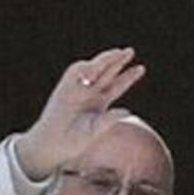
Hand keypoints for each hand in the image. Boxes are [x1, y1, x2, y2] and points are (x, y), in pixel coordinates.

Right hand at [13, 47, 146, 179]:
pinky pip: (75, 72)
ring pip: (93, 69)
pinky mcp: (64, 87)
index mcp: (100, 103)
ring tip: (116, 53)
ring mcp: (77, 89)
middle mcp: (90, 93)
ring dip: (103, 60)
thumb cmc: (74, 140)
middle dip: (118, 61)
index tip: (141, 68)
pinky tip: (93, 70)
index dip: (129, 77)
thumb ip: (110, 120)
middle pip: (107, 73)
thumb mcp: (96, 130)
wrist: (52, 143)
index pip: (117, 86)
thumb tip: (128, 112)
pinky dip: (84, 69)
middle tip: (130, 51)